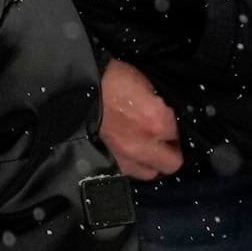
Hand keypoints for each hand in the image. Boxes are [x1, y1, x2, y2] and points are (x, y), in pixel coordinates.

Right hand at [101, 59, 182, 180]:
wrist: (72, 89)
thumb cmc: (107, 78)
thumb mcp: (141, 83)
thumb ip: (157, 105)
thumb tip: (163, 115)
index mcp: (157, 121)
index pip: (178, 134)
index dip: (174, 128)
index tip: (168, 123)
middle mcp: (145, 146)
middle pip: (172, 162)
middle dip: (170, 151)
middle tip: (162, 141)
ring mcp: (125, 159)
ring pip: (149, 172)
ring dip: (150, 161)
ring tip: (143, 149)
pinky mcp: (108, 166)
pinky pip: (127, 172)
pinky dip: (130, 163)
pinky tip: (125, 151)